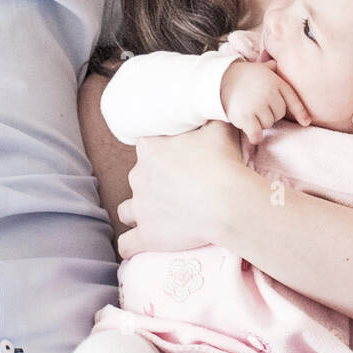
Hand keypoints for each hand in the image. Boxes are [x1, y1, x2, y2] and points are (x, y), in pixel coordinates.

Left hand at [115, 120, 258, 258]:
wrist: (226, 202)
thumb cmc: (222, 162)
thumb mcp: (218, 128)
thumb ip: (210, 117)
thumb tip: (214, 108)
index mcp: (150, 150)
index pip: (146, 146)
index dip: (160, 152)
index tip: (176, 159)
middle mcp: (139, 177)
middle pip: (138, 177)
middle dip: (152, 182)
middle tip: (178, 188)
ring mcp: (140, 208)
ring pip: (126, 210)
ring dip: (139, 212)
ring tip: (158, 215)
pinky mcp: (146, 235)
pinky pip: (126, 243)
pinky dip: (131, 244)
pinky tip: (139, 245)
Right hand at [219, 60, 310, 144]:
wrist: (219, 79)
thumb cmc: (242, 75)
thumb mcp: (260, 68)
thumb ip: (271, 67)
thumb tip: (276, 63)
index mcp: (276, 82)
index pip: (293, 100)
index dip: (301, 113)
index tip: (306, 122)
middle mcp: (270, 94)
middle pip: (279, 115)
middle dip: (270, 114)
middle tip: (257, 106)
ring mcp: (258, 105)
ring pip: (268, 124)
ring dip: (260, 122)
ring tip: (250, 111)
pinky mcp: (246, 117)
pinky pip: (257, 133)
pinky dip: (255, 137)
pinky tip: (253, 136)